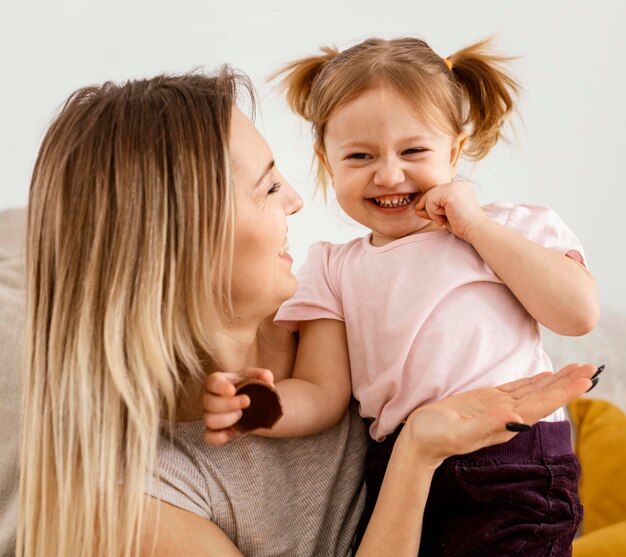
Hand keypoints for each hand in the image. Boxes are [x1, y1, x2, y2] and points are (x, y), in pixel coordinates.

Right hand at [202, 367, 273, 444]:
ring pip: (208, 420)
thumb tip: (268, 381)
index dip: (220, 387)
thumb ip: (262, 375)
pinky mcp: (211, 429)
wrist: (245, 400)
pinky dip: (219, 437)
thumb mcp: (254, 376)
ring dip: (226, 419)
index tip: (232, 391)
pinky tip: (232, 432)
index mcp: (216, 381)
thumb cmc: (245, 385)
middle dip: (229, 404)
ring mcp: (208, 414)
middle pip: (209, 402)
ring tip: (241, 415)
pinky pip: (208, 436)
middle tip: (247, 402)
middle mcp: (208, 397)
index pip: (212, 382)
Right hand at [399, 363, 595, 467]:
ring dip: (557, 380)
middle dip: (568, 383)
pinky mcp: (488, 401)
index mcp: (504, 424)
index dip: (562, 393)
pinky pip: (518, 388)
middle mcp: (508, 416)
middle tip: (592, 368)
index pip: (540, 406)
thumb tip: (517, 419)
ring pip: (534, 391)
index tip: (584, 380)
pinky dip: (535, 381)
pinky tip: (547, 376)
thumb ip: (485, 427)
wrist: (419, 441)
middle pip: (544, 397)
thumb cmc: (434, 438)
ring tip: (579, 369)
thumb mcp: (457, 434)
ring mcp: (499, 408)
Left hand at [415, 180, 487, 241]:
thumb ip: (432, 208)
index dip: (431, 206)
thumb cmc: (463, 225)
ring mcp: (454, 186)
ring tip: (444, 220)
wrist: (476, 230)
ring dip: (432, 213)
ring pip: (429, 197)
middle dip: (429, 209)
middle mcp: (457, 183)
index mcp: (459, 186)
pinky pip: (430, 201)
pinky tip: (445, 218)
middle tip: (440, 221)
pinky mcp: (450, 192)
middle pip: (431, 193)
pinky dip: (433, 213)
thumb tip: (417, 207)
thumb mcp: (445, 214)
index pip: (436, 192)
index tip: (439, 218)